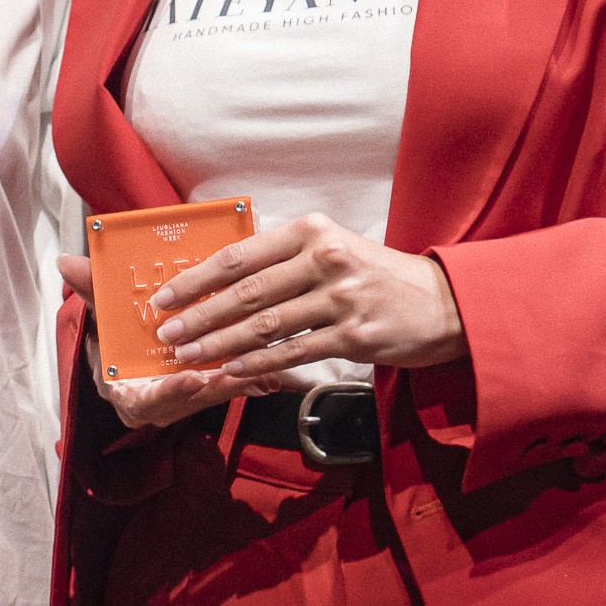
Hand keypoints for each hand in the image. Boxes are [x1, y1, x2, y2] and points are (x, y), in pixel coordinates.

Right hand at [55, 254, 280, 430]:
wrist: (128, 355)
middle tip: (238, 372)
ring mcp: (181, 404)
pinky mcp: (205, 396)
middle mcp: (156, 405)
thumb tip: (65, 261)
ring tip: (261, 370)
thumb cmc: (118, 337)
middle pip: (187, 402)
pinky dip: (249, 382)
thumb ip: (92, 291)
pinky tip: (272, 376)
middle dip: (215, 388)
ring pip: (213, 397)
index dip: (169, 391)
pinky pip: (227, 392)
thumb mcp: (103, 316)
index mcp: (127, 393)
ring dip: (238, 383)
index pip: (146, 400)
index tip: (191, 378)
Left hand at [142, 212, 468, 379]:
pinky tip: (232, 374)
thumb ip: (284, 257)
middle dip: (199, 317)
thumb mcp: (332, 248)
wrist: (441, 302)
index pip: (240, 256)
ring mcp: (341, 299)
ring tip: (190, 358)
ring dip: (220, 345)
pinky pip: (293, 353)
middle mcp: (325, 259)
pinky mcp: (354, 337)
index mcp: (311, 231)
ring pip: (265, 326)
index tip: (164, 297)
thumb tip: (222, 277)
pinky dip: (258, 366)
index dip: (196, 279)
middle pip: (246, 292)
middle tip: (167, 335)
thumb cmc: (374, 275)